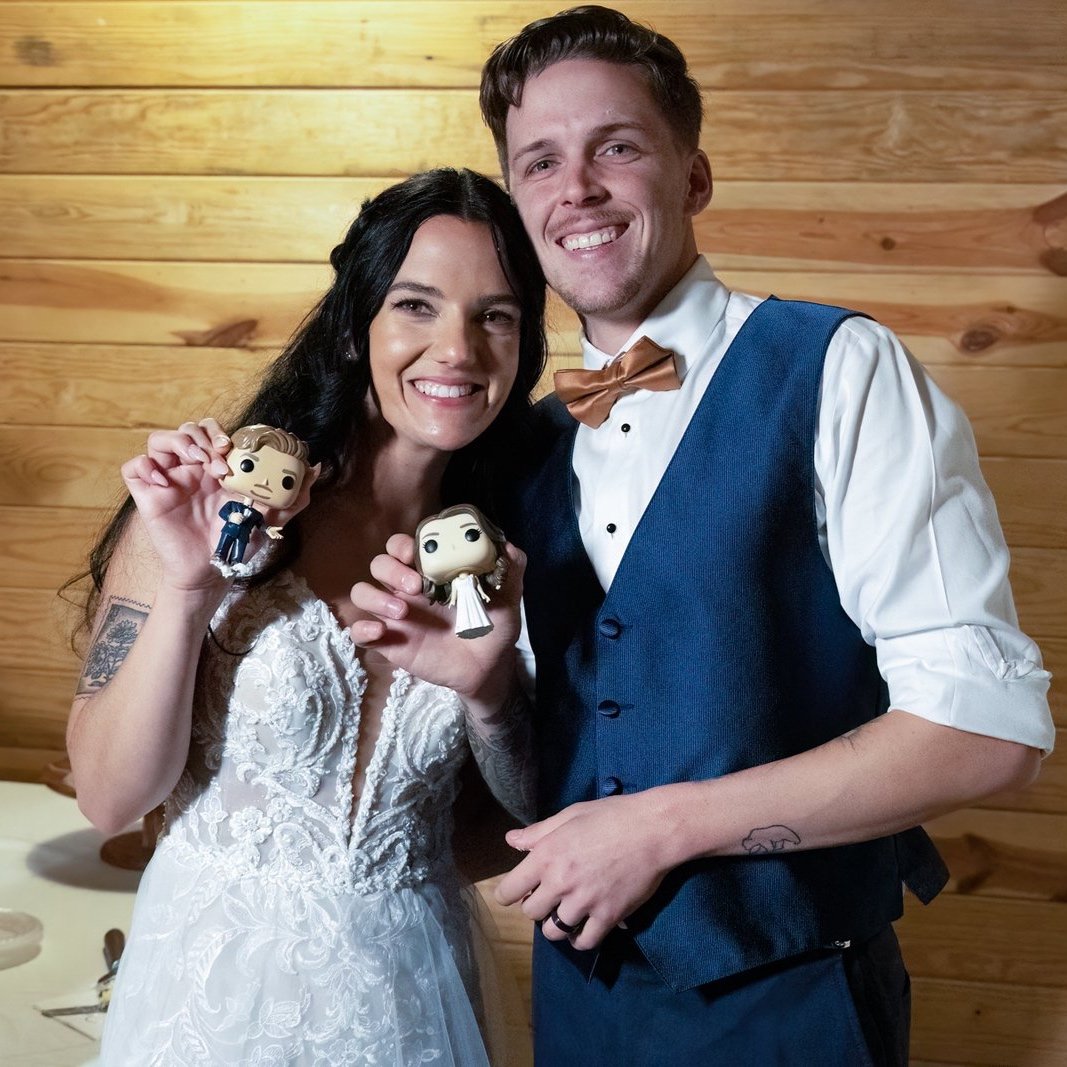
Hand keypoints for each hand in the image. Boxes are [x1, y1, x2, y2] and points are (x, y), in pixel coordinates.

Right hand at [121, 418, 316, 589]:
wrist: (213, 571)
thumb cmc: (238, 542)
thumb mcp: (271, 518)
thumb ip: (293, 495)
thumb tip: (315, 467)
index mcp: (218, 468)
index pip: (212, 433)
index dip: (220, 434)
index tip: (231, 448)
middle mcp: (192, 469)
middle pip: (187, 430)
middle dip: (203, 436)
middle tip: (218, 458)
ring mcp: (168, 480)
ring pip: (159, 440)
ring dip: (178, 442)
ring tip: (197, 463)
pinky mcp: (148, 495)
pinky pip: (134, 466)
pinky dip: (144, 466)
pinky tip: (165, 482)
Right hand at [350, 533, 523, 702]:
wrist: (488, 669)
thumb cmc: (493, 627)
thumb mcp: (508, 596)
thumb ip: (509, 569)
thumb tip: (509, 547)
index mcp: (431, 571)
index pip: (404, 546)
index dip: (403, 544)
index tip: (414, 553)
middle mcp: (408, 588)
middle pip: (380, 564)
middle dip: (391, 569)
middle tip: (416, 587)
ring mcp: (395, 614)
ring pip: (363, 592)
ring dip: (375, 597)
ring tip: (401, 612)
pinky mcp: (388, 641)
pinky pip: (359, 631)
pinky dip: (362, 628)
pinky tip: (381, 632)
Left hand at [494, 793, 673, 950]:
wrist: (653, 829)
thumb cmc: (611, 816)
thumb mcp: (570, 816)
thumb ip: (538, 832)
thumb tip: (511, 841)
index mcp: (547, 855)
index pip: (510, 890)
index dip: (508, 894)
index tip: (515, 893)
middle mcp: (560, 882)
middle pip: (531, 912)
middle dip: (536, 905)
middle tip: (548, 897)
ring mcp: (584, 902)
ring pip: (553, 932)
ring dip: (556, 924)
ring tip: (565, 913)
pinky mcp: (608, 916)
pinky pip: (584, 942)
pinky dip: (579, 939)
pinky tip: (581, 929)